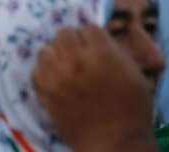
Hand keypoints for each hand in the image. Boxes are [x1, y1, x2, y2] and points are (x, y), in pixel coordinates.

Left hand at [31, 24, 158, 151]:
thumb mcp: (132, 72)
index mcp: (102, 53)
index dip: (91, 37)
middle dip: (71, 41)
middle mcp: (76, 59)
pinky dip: (43, 73)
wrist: (113, 141)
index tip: (92, 46)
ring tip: (63, 67)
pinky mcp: (44, 91)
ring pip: (46, 50)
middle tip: (76, 54)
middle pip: (63, 33)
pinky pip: (35, 71)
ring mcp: (57, 74)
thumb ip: (113, 51)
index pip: (87, 28)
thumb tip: (94, 38)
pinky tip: (54, 80)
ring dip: (54, 56)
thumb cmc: (130, 108)